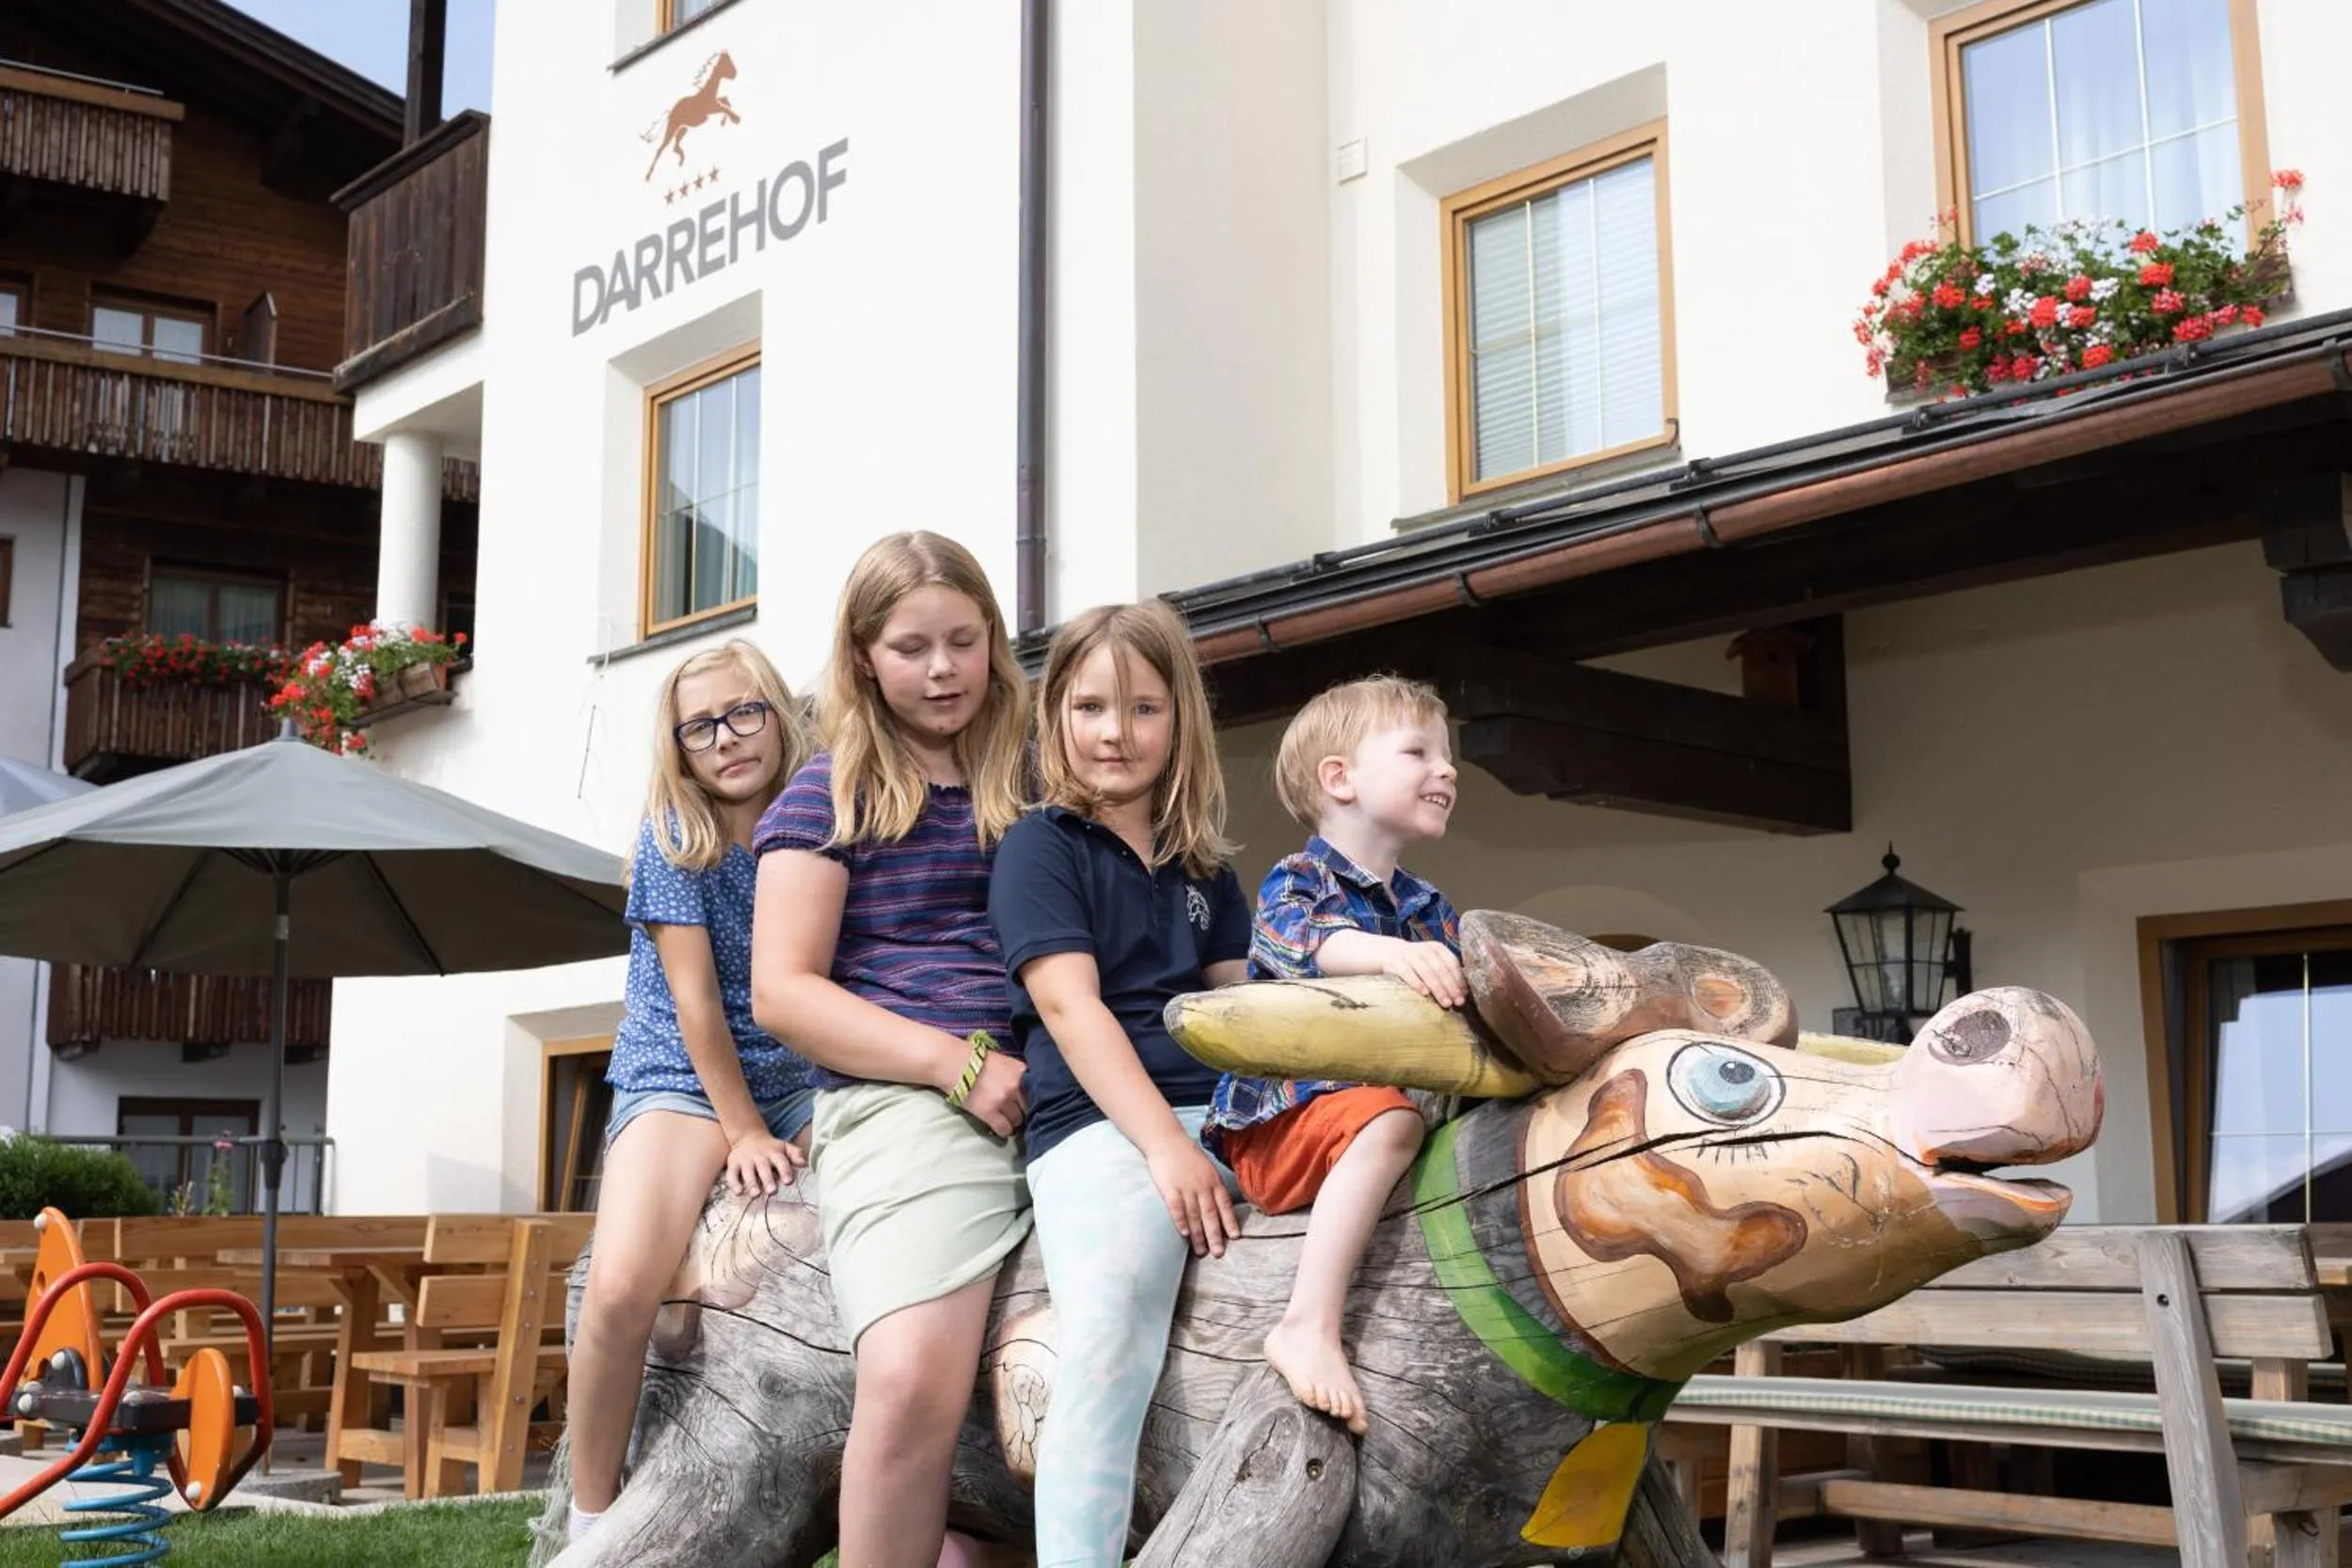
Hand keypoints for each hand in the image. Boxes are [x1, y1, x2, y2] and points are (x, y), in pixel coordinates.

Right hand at [724, 1130, 805, 1196]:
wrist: (748, 1136)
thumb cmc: (770, 1147)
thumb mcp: (784, 1147)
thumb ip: (795, 1154)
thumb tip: (804, 1164)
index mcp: (774, 1153)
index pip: (781, 1161)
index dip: (784, 1170)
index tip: (788, 1181)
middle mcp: (759, 1156)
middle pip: (763, 1167)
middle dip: (768, 1179)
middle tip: (772, 1191)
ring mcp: (745, 1160)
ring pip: (748, 1172)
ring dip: (751, 1183)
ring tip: (756, 1194)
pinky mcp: (733, 1164)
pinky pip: (732, 1174)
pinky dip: (734, 1183)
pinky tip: (738, 1192)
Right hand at [958, 1048, 1028, 1139]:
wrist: (955, 1063)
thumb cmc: (979, 1061)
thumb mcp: (1006, 1063)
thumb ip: (1019, 1076)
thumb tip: (1031, 1091)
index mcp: (1022, 1072)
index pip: (1039, 1093)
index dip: (1035, 1101)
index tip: (1032, 1106)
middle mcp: (1016, 1086)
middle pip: (1029, 1108)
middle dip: (1025, 1112)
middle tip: (1019, 1114)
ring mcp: (1003, 1100)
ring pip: (1018, 1120)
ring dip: (1014, 1122)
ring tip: (1007, 1119)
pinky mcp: (989, 1112)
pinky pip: (1004, 1129)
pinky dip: (1004, 1131)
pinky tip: (1001, 1128)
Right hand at [1144, 1137, 1240, 1258]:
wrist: (1167, 1140)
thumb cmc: (1188, 1155)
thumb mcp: (1207, 1168)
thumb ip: (1212, 1186)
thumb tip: (1220, 1204)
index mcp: (1213, 1181)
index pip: (1224, 1204)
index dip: (1230, 1221)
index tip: (1235, 1237)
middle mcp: (1202, 1186)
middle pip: (1210, 1214)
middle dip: (1215, 1235)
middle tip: (1218, 1253)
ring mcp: (1186, 1187)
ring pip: (1194, 1215)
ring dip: (1198, 1235)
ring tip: (1201, 1251)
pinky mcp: (1170, 1188)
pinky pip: (1176, 1207)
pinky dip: (1181, 1221)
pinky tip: (1184, 1234)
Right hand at [1379, 938, 1467, 1007]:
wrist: (1389, 952)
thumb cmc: (1417, 962)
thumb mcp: (1432, 961)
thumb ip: (1446, 972)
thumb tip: (1463, 993)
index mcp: (1437, 949)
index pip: (1452, 963)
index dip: (1459, 979)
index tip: (1464, 995)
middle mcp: (1425, 950)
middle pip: (1441, 969)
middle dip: (1451, 987)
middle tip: (1458, 1002)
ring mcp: (1410, 955)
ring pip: (1427, 972)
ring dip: (1438, 989)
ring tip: (1446, 1003)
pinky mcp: (1397, 963)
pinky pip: (1408, 974)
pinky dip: (1417, 984)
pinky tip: (1425, 994)